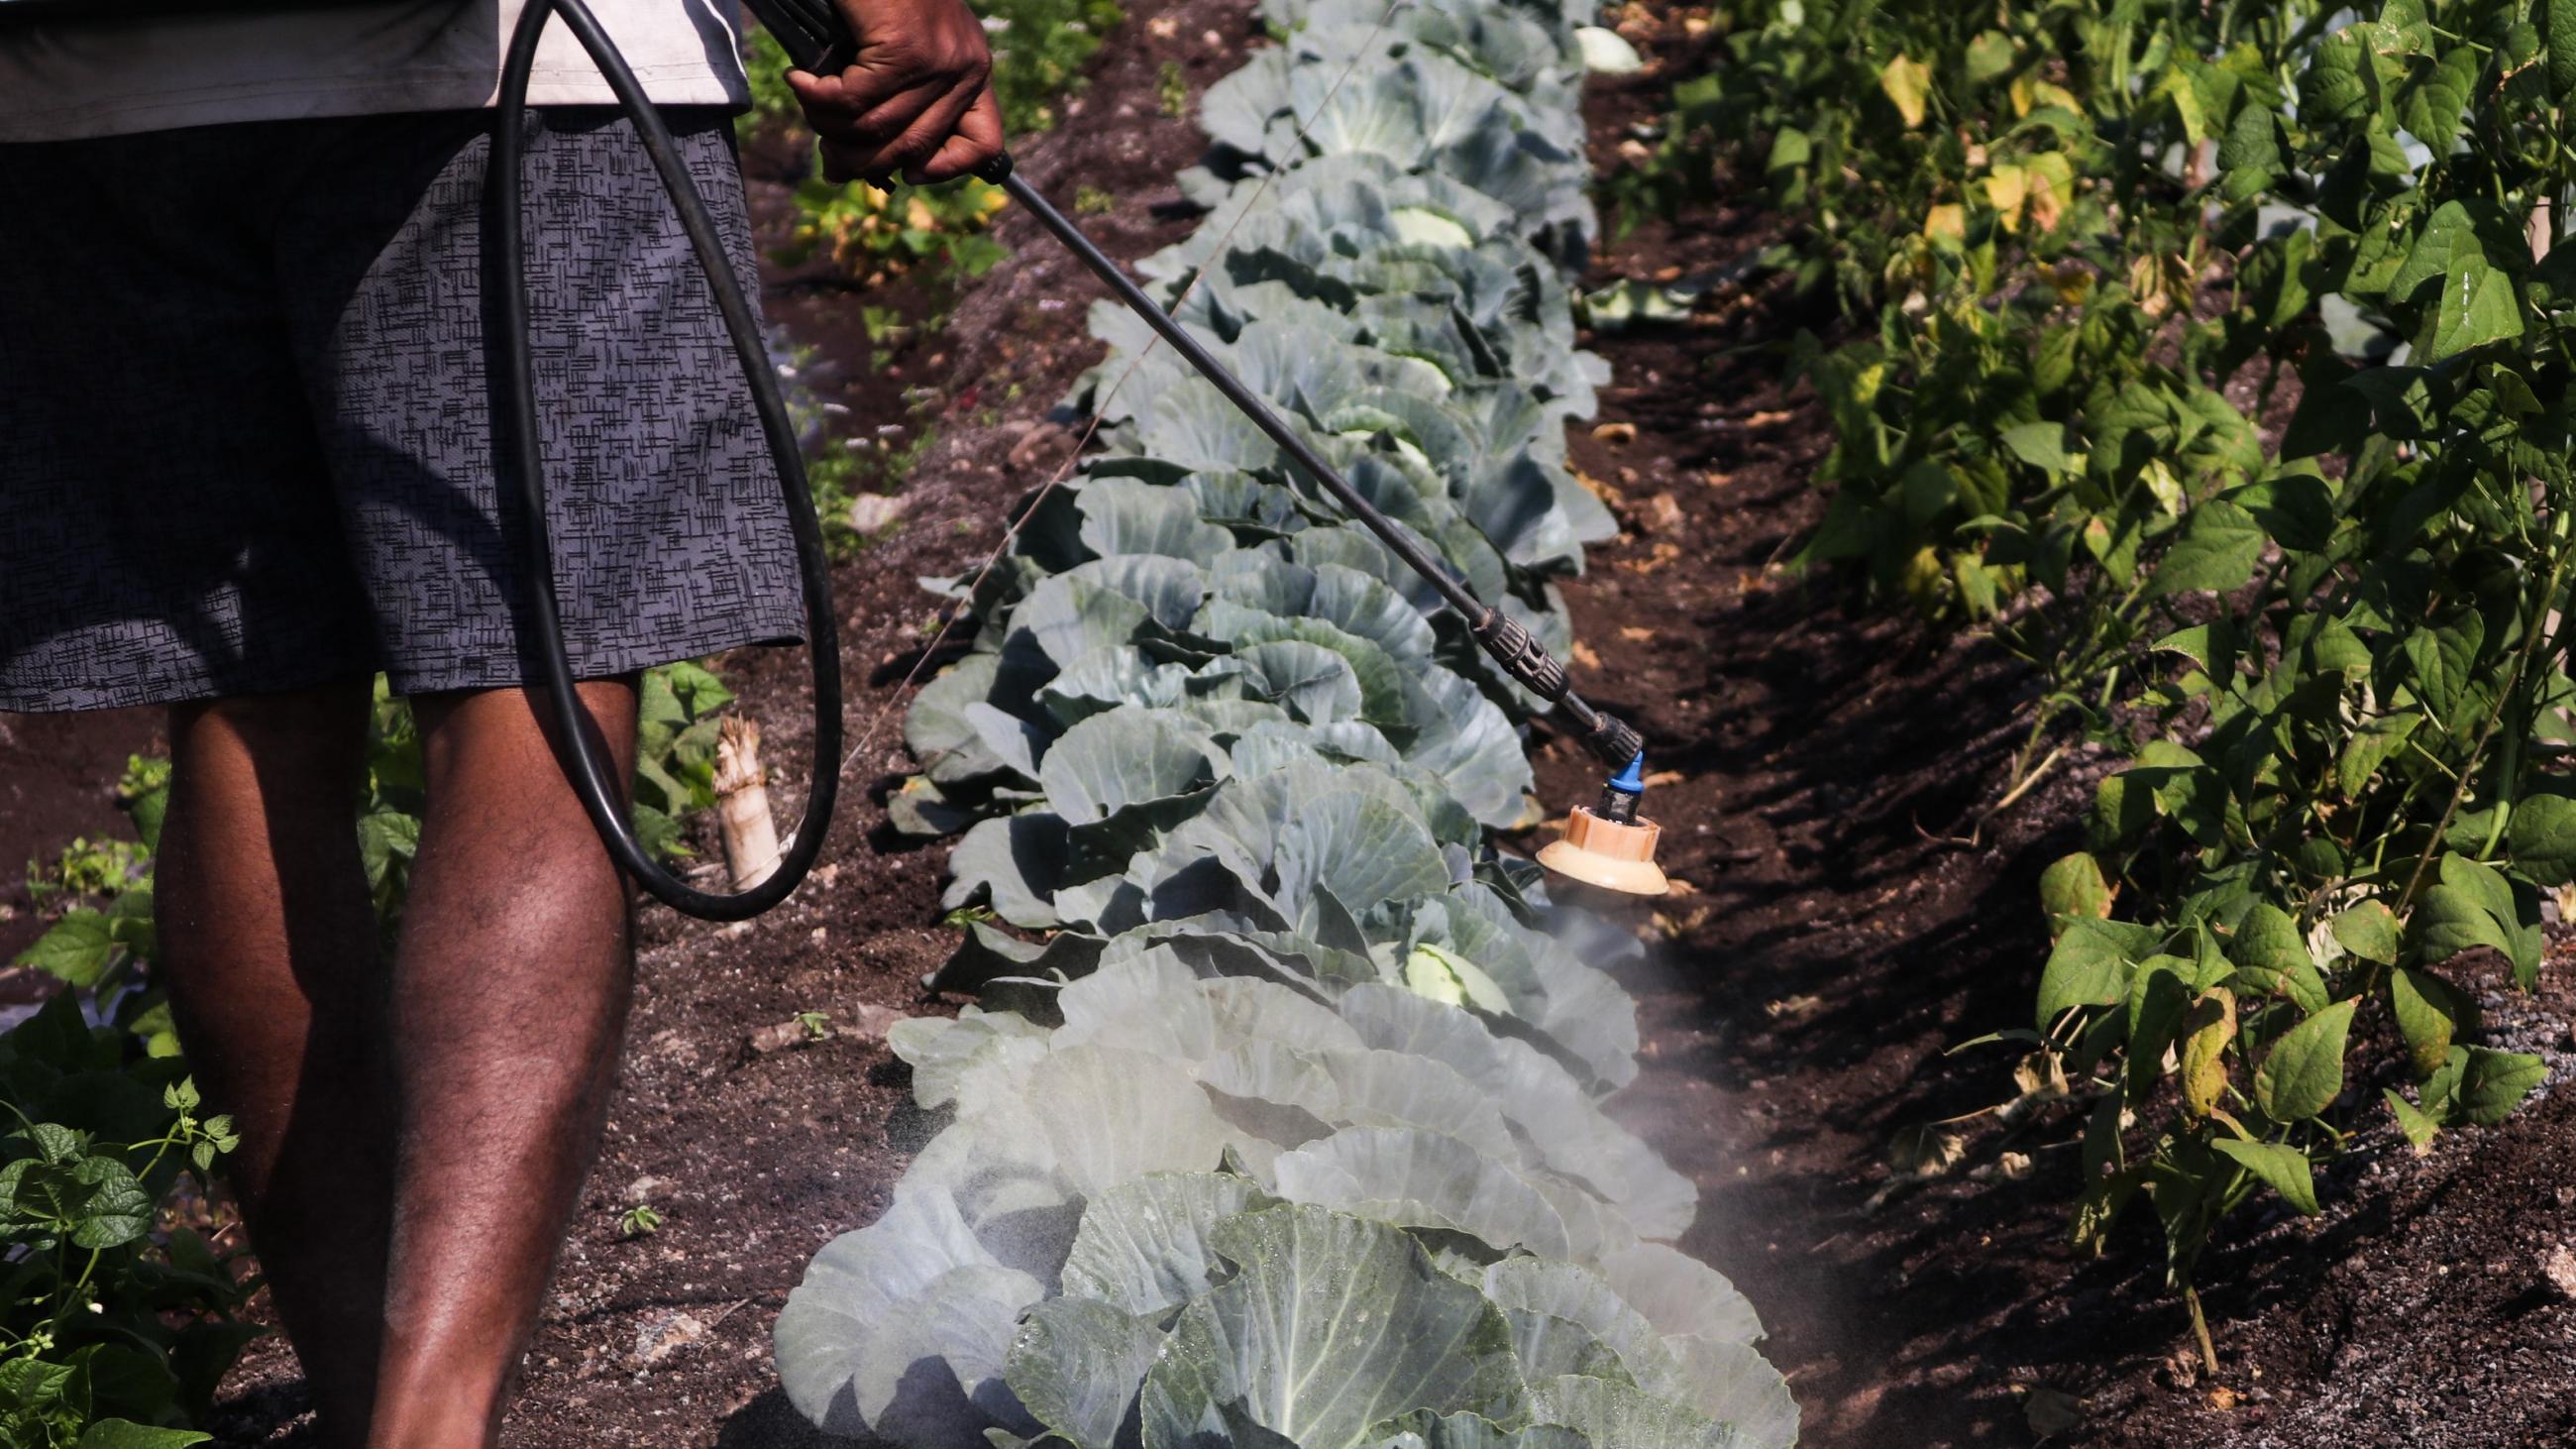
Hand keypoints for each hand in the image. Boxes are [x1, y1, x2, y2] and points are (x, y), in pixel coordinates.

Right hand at [786, 0, 1004, 185]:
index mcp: (973, 70)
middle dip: (861, 161)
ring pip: (877, 129)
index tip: (905, 171)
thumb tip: (853, 165)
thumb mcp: (900, 47)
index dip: (943, 169)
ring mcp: (940, 62)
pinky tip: (801, 80)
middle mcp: (967, 69)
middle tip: (828, 154)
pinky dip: (817, 97)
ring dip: (829, 127)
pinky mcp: (906, 49)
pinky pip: (853, 101)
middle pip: (913, 148)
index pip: (984, 145)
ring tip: (809, 105)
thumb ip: (893, 98)